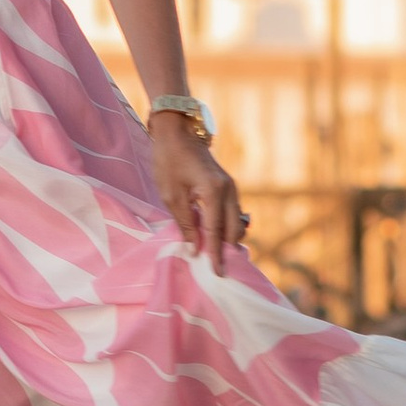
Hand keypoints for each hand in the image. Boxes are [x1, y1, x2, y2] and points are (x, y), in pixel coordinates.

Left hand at [147, 112, 244, 264]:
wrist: (176, 131)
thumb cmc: (168, 161)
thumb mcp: (171, 196)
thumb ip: (185, 223)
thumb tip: (194, 249)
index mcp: (214, 192)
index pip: (216, 232)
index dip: (215, 255)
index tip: (218, 274)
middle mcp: (229, 190)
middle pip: (234, 230)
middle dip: (227, 250)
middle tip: (218, 269)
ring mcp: (231, 187)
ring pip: (237, 222)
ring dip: (228, 239)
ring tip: (216, 256)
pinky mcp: (227, 186)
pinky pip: (233, 212)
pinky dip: (227, 227)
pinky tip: (215, 237)